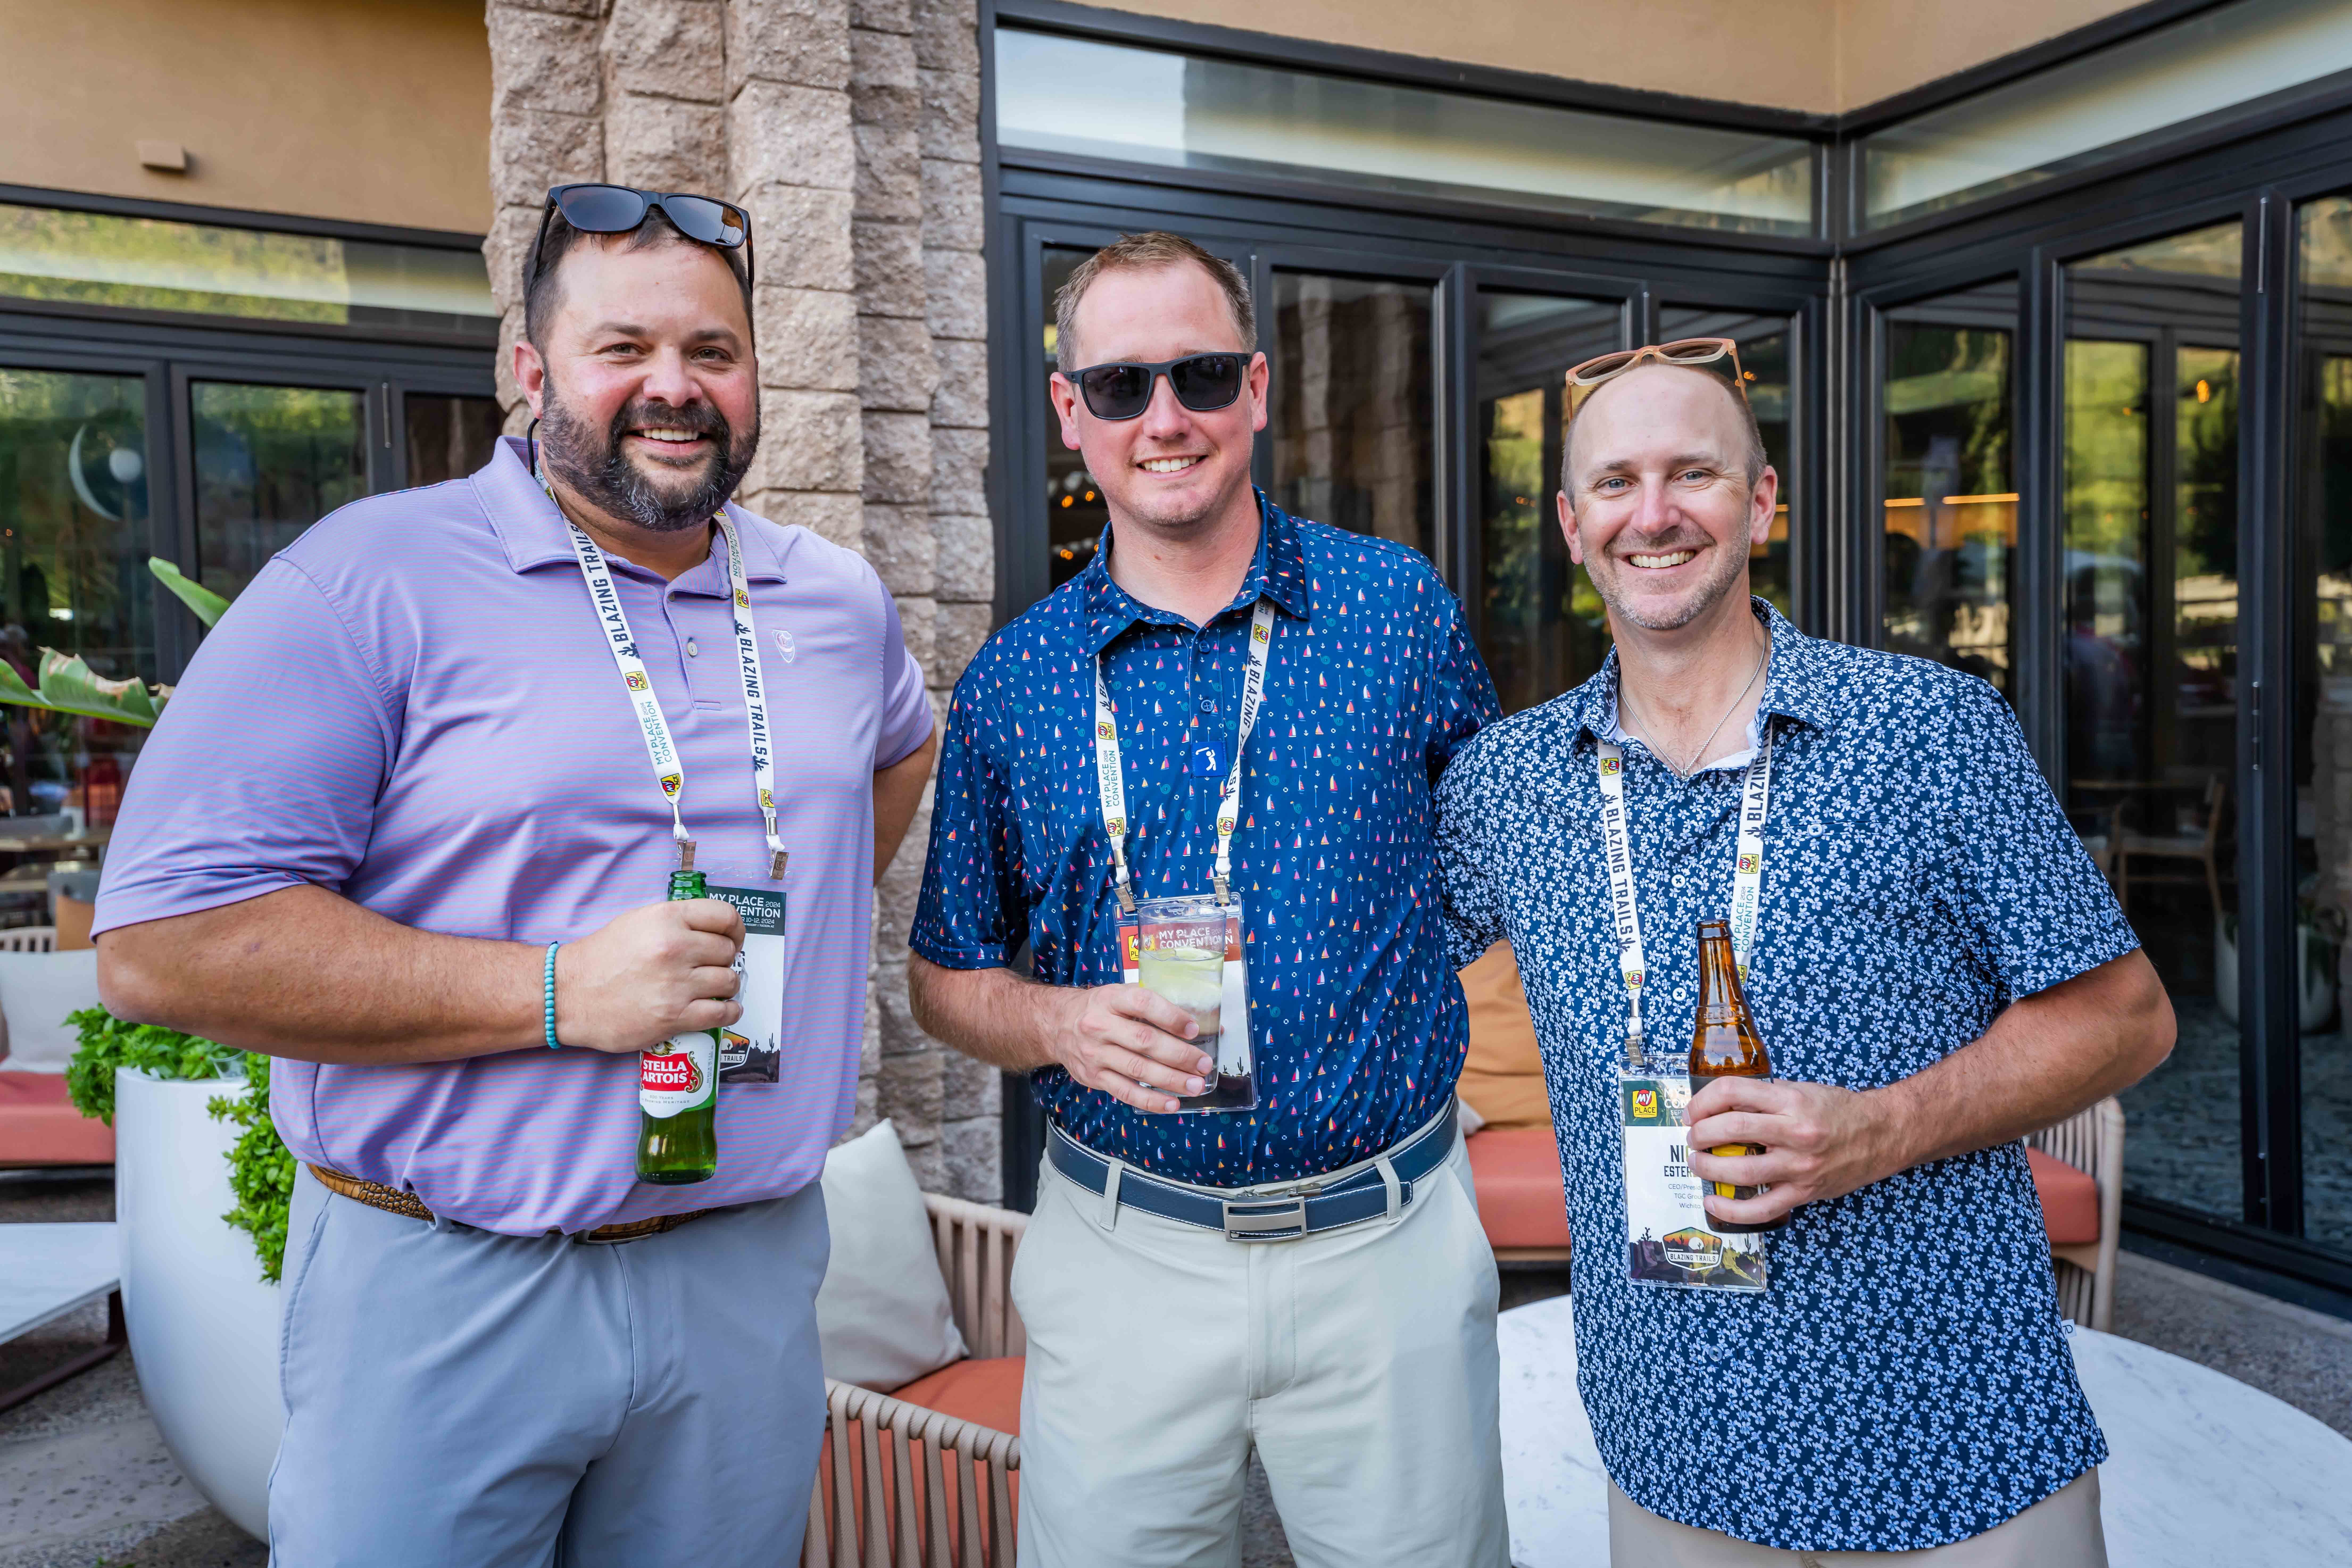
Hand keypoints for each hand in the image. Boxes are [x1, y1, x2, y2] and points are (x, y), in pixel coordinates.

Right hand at [552, 898, 744, 1053]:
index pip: (725, 916)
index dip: (735, 929)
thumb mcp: (638, 921)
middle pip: (727, 951)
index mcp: (667, 918)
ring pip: (729, 981)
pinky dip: (730, 1012)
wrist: (569, 994)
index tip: (733, 939)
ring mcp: (676, 984)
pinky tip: (725, 1009)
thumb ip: (676, 921)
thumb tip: (711, 930)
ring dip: (726, 986)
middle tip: (712, 967)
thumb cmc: (602, 957)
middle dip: (725, 960)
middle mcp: (675, 948)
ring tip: (714, 989)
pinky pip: (722, 1013)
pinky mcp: (673, 1016)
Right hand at [1043, 984, 1214, 1113]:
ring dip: (1171, 1080)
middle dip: (1179, 1055)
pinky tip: (1172, 1104)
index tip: (1193, 1029)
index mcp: (1111, 999)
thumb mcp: (1119, 996)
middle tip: (1204, 1064)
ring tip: (1195, 1086)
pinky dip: (1150, 1100)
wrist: (1056, 1025)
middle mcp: (1100, 1025)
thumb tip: (1195, 1024)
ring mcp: (1095, 1054)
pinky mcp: (1093, 1077)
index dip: (1171, 1017)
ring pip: (1138, 1070)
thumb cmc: (1099, 1009)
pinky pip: (1125, 1092)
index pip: (1144, 1004)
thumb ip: (1151, 1007)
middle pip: (1144, 1041)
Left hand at [1683, 1077, 1910, 1226]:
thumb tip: (1718, 1106)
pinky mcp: (1804, 1192)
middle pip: (1729, 1129)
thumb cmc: (1838, 1110)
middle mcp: (1795, 1132)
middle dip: (1700, 1133)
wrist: (1882, 1134)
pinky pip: (1760, 1208)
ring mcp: (1799, 1166)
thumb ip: (1763, 1097)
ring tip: (1697, 1161)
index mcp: (1791, 1100)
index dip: (1703, 1101)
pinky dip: (1730, 1209)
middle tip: (1693, 1136)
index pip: (1732, 1092)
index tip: (1692, 1111)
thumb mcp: (1800, 1090)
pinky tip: (1713, 1202)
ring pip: (1739, 1170)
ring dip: (1707, 1166)